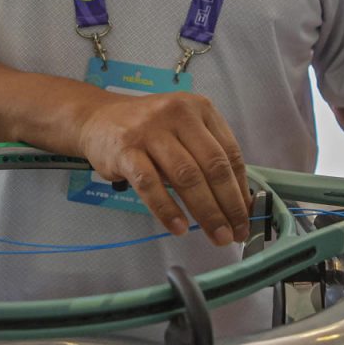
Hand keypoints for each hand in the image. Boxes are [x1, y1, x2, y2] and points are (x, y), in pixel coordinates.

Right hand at [74, 91, 251, 246]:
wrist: (98, 119)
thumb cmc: (147, 130)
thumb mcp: (182, 131)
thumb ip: (206, 157)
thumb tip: (235, 202)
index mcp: (199, 109)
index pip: (229, 153)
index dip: (241, 189)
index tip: (245, 217)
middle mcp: (177, 114)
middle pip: (212, 166)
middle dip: (228, 205)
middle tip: (234, 233)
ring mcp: (150, 130)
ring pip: (186, 176)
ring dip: (205, 211)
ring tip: (215, 235)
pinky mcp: (126, 149)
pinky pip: (151, 185)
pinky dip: (167, 210)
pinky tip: (179, 227)